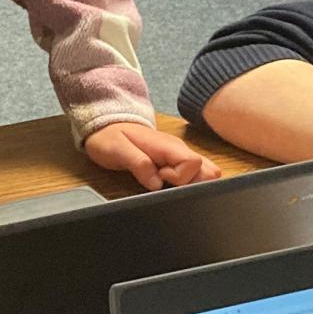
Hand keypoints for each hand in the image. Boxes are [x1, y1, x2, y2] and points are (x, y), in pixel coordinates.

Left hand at [84, 121, 220, 190]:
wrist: (105, 127)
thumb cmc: (109, 137)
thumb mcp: (117, 150)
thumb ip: (138, 164)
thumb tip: (156, 183)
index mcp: (168, 145)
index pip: (194, 163)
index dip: (180, 177)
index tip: (160, 177)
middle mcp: (178, 149)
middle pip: (207, 170)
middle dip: (192, 185)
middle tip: (165, 184)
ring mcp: (178, 155)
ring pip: (204, 172)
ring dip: (191, 185)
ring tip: (166, 185)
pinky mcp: (175, 162)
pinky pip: (194, 173)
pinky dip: (188, 183)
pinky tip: (170, 186)